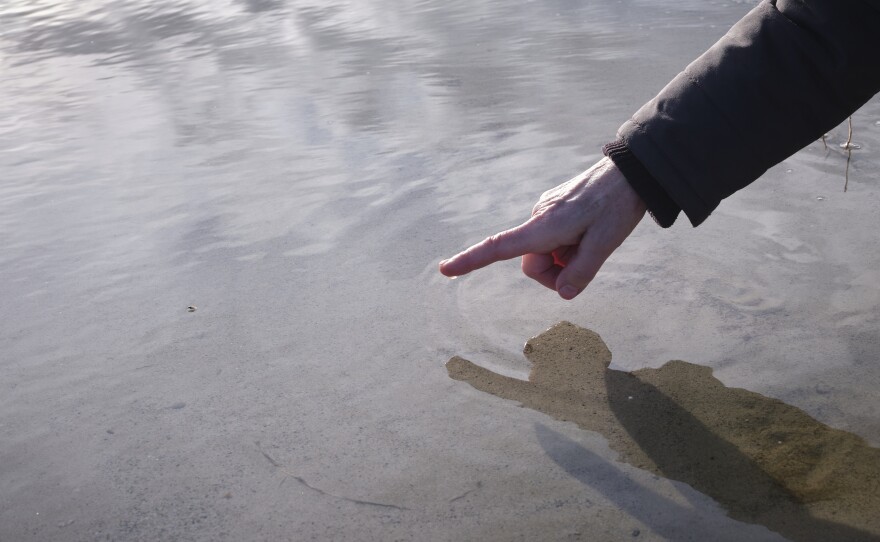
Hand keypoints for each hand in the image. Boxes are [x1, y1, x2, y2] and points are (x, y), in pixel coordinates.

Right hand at [439, 157, 645, 299]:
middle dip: (556, 271)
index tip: (446, 270)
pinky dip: (570, 244)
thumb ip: (581, 273)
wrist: (632, 171)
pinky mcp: (555, 208)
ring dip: (567, 256)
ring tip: (594, 240)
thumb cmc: (617, 206)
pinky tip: (592, 228)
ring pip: (546, 252)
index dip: (471, 261)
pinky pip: (554, 238)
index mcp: (544, 226)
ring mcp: (546, 211)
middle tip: (589, 260)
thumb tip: (563, 292)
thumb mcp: (605, 244)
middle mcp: (539, 217)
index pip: (499, 248)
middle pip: (533, 263)